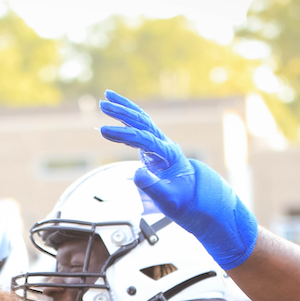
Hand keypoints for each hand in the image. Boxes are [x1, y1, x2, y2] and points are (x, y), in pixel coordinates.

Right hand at [98, 90, 258, 270]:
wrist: (196, 200)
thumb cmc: (184, 201)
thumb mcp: (170, 200)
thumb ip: (153, 187)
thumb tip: (138, 174)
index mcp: (169, 155)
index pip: (144, 139)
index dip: (124, 134)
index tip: (105, 131)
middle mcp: (165, 145)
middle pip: (143, 122)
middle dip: (123, 112)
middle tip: (104, 105)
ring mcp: (159, 144)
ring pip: (141, 120)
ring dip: (124, 109)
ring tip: (107, 99)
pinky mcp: (153, 148)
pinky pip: (140, 128)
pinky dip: (127, 118)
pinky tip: (117, 112)